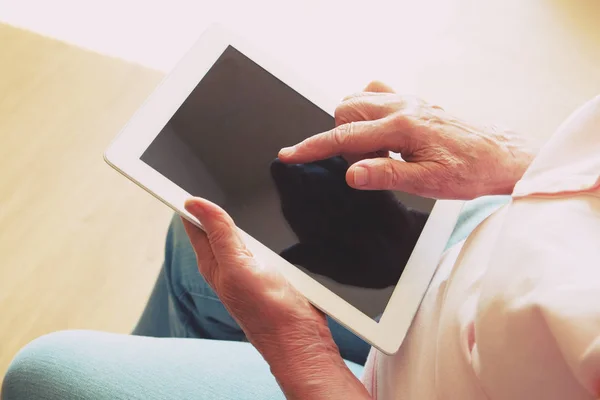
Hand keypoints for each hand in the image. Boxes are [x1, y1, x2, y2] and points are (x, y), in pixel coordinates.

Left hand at [181, 197, 370, 399]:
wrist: (301, 338)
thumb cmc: (269, 311)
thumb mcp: (239, 266)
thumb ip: (219, 233)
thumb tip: (194, 202)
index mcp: (212, 261)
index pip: (193, 223)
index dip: (187, 200)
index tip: (181, 177)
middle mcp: (226, 263)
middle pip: (214, 224)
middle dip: (211, 202)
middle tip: (207, 174)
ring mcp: (248, 266)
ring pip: (238, 231)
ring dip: (237, 213)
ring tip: (230, 189)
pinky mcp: (269, 270)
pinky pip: (259, 241)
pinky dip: (258, 228)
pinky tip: (263, 221)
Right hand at [278, 81, 535, 199]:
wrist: (501, 156)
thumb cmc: (470, 171)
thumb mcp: (426, 183)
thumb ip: (384, 175)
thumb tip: (350, 174)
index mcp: (403, 128)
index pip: (345, 137)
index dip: (312, 148)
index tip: (290, 154)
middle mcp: (403, 107)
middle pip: (346, 111)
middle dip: (341, 139)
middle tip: (365, 165)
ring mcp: (409, 101)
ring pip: (358, 100)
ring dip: (355, 126)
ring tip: (379, 154)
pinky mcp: (416, 102)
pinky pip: (378, 95)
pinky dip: (369, 113)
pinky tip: (384, 135)